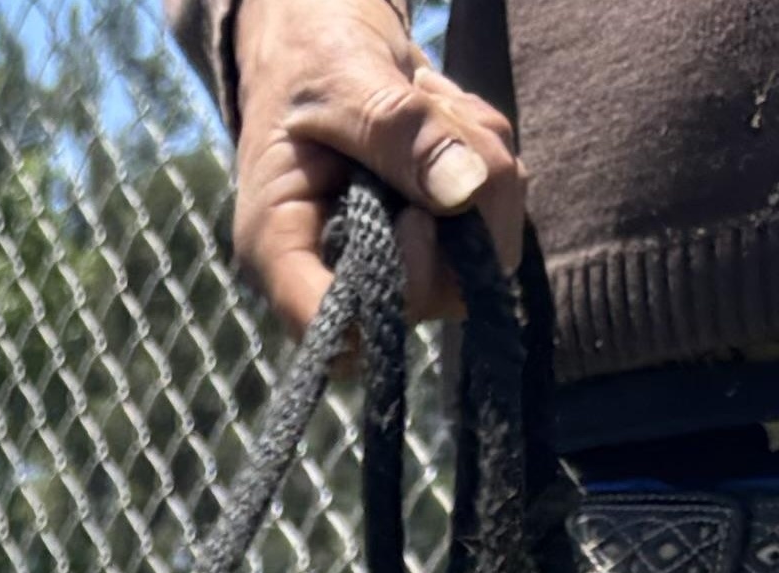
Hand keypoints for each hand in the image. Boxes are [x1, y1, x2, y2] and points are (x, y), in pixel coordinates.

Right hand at [221, 0, 528, 333]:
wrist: (322, 34)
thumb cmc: (307, 55)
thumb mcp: (341, 79)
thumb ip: (396, 129)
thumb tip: (466, 188)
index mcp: (284, 249)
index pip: (339, 331)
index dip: (397, 291)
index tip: (415, 217)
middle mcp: (338, 270)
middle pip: (428, 296)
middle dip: (460, 200)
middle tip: (433, 111)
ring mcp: (391, 257)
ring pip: (478, 247)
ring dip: (479, 156)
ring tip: (430, 99)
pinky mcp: (431, 234)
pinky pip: (494, 207)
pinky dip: (486, 148)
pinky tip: (444, 113)